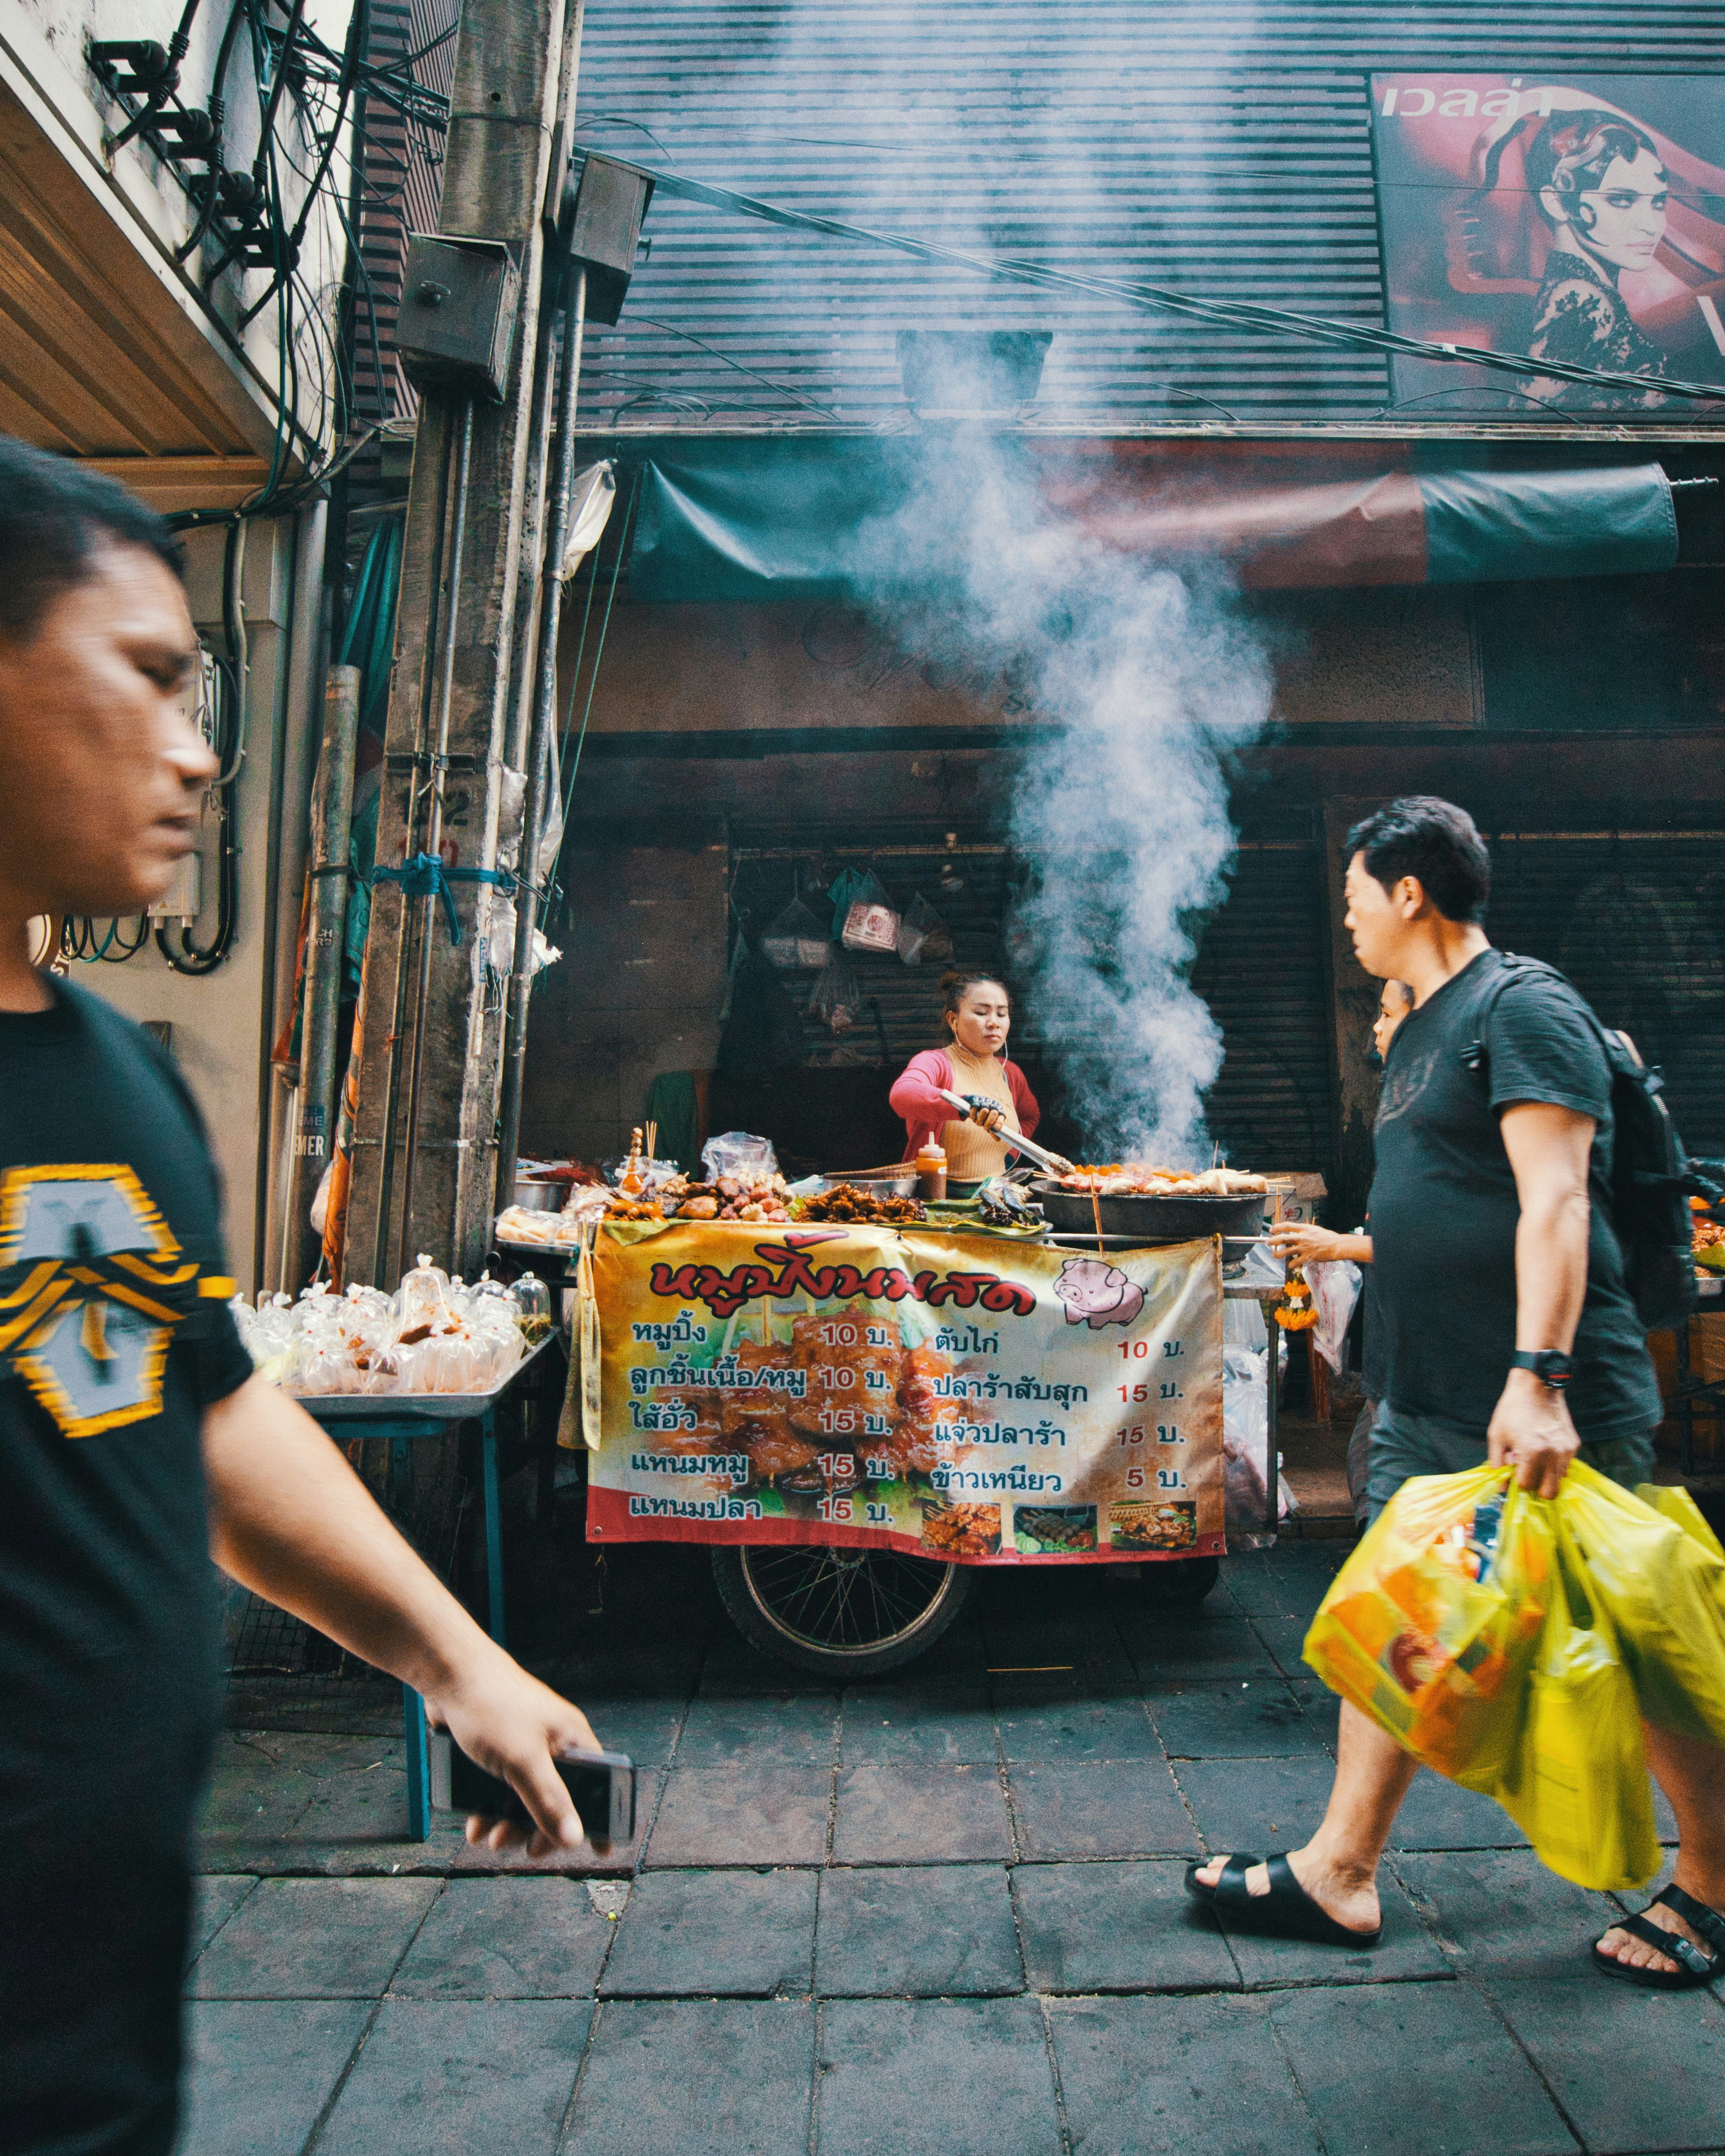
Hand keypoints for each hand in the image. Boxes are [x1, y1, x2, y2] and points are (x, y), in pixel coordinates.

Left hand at [424, 1646, 605, 1857]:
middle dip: (537, 1831)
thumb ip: (549, 1801)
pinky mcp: (495, 1751)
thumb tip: (575, 1839)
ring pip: (522, 1801)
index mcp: (571, 1740)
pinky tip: (474, 1824)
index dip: (599, 1818)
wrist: (448, 1675)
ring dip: (507, 1826)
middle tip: (524, 1851)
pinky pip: (497, 1792)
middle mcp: (551, 1745)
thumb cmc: (493, 1707)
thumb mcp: (524, 1761)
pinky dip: (488, 1811)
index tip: (600, 1851)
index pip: (598, 1786)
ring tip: (487, 1838)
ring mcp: (522, 1748)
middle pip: (556, 1801)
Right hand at [963, 1096, 1006, 1134]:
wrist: (977, 1105)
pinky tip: (972, 1118)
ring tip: (978, 1124)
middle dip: (989, 1122)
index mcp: (998, 1112)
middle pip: (993, 1113)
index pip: (1001, 1116)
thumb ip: (993, 1131)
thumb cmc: (986, 1117)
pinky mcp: (976, 1101)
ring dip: (980, 1119)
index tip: (997, 1128)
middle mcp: (993, 1107)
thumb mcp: (990, 1124)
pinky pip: (975, 1108)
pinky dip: (973, 1114)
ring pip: (984, 1111)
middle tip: (985, 1128)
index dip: (1000, 1122)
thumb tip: (998, 1139)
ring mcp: (985, 1103)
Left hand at [1269, 1222, 1344, 1266]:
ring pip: (1286, 1252)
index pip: (1287, 1226)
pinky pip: (1295, 1262)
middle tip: (1266, 1242)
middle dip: (1273, 1240)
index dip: (1277, 1227)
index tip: (1271, 1229)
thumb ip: (1304, 1231)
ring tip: (1274, 1255)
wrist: (1337, 1246)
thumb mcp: (1315, 1229)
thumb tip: (1296, 1232)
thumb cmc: (1328, 1237)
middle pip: (1283, 1238)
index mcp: (1304, 1229)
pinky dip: (1292, 1265)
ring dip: (1278, 1254)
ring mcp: (1304, 1248)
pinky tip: (1291, 1266)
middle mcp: (1302, 1237)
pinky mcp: (1307, 1257)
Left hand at [1487, 1367, 1581, 1498]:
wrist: (1537, 1384)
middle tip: (1526, 1471)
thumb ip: (1498, 1464)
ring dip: (1546, 1475)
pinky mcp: (1574, 1444)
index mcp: (1532, 1452)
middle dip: (1536, 1486)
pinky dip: (1555, 1463)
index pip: (1527, 1485)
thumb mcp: (1496, 1436)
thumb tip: (1502, 1488)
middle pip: (1549, 1492)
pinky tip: (1544, 1447)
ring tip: (1535, 1455)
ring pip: (1559, 1480)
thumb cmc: (1512, 1409)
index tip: (1513, 1470)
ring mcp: (1567, 1450)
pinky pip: (1565, 1465)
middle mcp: (1554, 1454)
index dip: (1517, 1481)